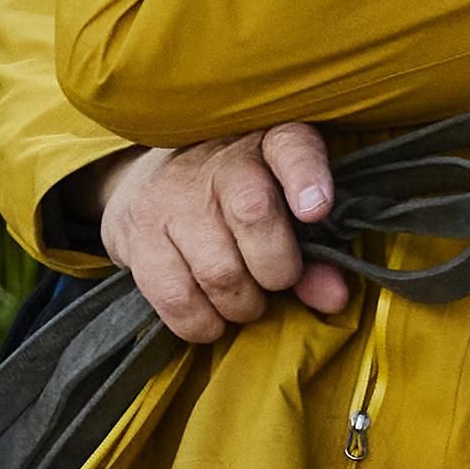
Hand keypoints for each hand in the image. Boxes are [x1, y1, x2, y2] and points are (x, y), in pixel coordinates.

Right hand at [101, 122, 349, 345]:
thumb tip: (333, 296)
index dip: (306, 177)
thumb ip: (315, 256)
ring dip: (242, 305)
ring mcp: (171, 196)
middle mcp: (217, 161)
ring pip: (219, 270)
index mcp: (266, 145)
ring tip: (242, 301)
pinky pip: (177, 298)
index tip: (316, 209)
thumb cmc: (234, 205)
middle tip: (275, 283)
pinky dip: (202, 323)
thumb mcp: (283, 213)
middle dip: (277, 270)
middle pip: (254, 213)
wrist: (149, 185)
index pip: (290, 146)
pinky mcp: (137, 233)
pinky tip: (211, 318)